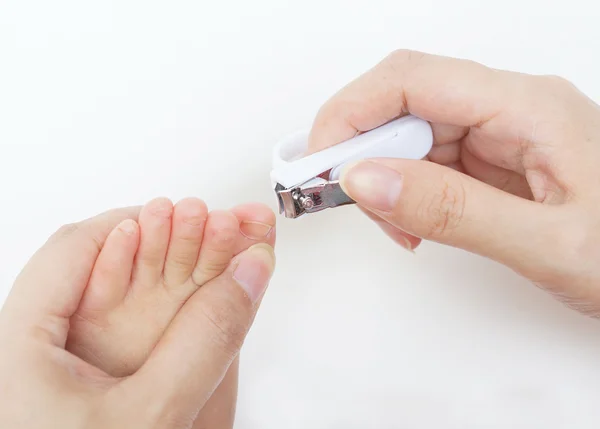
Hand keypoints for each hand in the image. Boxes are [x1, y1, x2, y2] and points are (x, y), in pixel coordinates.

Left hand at [0, 206, 274, 427]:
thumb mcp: (150, 417)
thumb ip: (203, 341)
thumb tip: (248, 275)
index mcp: (17, 343)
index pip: (75, 247)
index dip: (139, 219)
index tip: (188, 214)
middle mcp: (27, 350)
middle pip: (97, 269)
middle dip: (166, 244)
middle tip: (216, 232)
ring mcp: (51, 374)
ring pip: (111, 304)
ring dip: (169, 278)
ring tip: (216, 267)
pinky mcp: (76, 394)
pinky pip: (117, 339)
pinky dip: (161, 318)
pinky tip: (190, 320)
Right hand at [308, 50, 599, 316]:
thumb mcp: (548, 242)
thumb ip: (451, 209)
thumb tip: (365, 178)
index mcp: (529, 107)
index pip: (412, 79)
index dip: (351, 113)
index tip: (318, 163)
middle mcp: (512, 109)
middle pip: (405, 100)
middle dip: (360, 147)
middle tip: (337, 197)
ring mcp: (504, 135)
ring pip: (412, 132)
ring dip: (382, 174)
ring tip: (390, 225)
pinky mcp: (497, 163)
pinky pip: (431, 161)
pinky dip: (406, 191)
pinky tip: (410, 222)